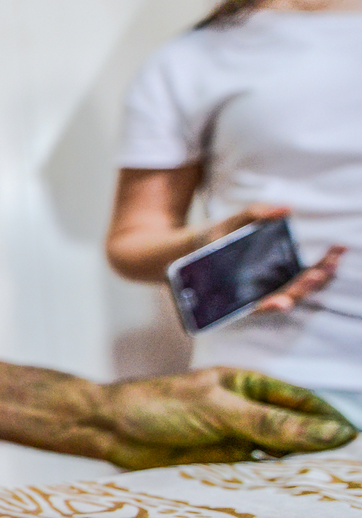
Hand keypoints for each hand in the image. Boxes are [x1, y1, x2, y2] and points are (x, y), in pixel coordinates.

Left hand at [96, 368, 355, 469]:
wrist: (110, 429)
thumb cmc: (158, 405)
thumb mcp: (218, 410)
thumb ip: (270, 423)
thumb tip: (330, 432)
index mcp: (250, 386)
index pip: (305, 406)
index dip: (331, 425)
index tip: (354, 448)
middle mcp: (247, 413)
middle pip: (296, 434)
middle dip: (319, 453)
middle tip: (344, 480)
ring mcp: (235, 441)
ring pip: (278, 459)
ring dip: (297, 474)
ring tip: (324, 495)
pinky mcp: (220, 467)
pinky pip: (254, 479)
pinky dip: (270, 489)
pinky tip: (288, 503)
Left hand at [194, 204, 343, 313]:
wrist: (179, 252)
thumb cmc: (215, 236)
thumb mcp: (235, 221)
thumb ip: (257, 214)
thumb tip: (285, 209)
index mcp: (277, 266)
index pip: (309, 267)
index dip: (326, 261)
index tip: (338, 250)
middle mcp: (270, 283)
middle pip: (300, 286)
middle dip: (313, 280)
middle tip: (321, 272)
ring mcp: (254, 294)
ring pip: (282, 300)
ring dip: (294, 296)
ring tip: (303, 288)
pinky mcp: (236, 303)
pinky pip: (255, 308)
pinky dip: (267, 306)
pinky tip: (276, 302)